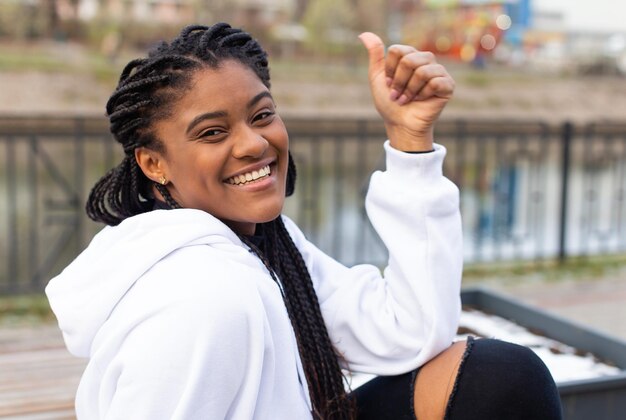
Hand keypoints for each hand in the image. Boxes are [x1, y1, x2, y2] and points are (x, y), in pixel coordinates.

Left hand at [359, 32, 454, 151]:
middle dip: (399, 82)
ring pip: (422, 71)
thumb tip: (364, 34)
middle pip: (409, 60)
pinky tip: (421, 101)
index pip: (397, 50)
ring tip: (407, 99)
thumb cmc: (389, 102)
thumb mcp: (377, 77)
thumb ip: (375, 55)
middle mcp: (425, 59)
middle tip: (397, 95)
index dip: (389, 70)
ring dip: (409, 90)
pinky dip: (423, 95)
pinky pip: (435, 82)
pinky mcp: (448, 85)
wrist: (400, 124)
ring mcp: (438, 71)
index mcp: (410, 55)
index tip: (388, 84)